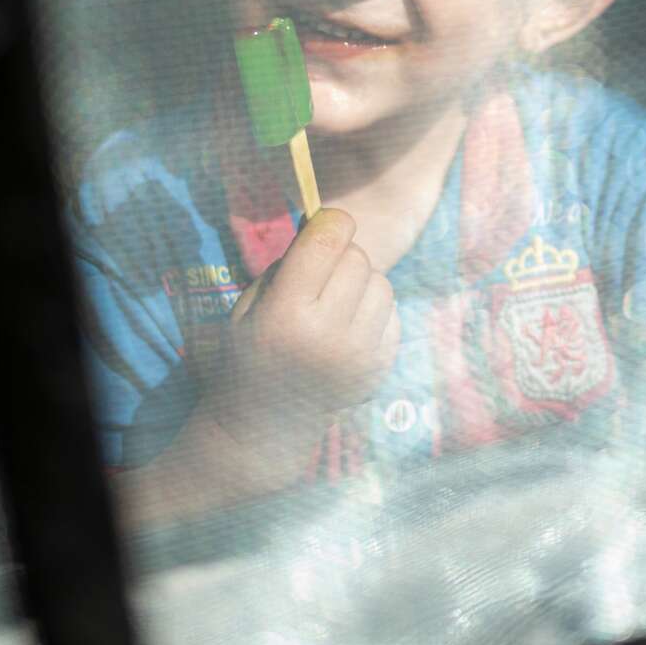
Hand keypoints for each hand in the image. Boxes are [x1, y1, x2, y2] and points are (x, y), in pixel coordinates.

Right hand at [218, 208, 399, 442]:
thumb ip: (289, 262)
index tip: (328, 224)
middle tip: (322, 277)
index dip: (332, 222)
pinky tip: (349, 329)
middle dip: (342, 257)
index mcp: (285, 314)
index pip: (326, 243)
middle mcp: (326, 336)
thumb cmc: (254, 349)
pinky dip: (374, 312)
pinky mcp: (379, 369)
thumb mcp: (252, 303)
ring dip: (361, 284)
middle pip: (357, 259)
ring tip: (336, 304)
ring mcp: (358, 357)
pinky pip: (392, 313)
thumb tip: (330, 221)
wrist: (267, 423)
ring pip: (381, 283)